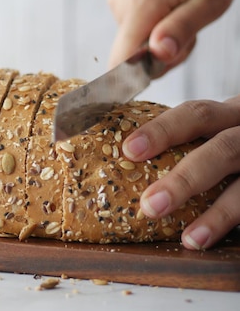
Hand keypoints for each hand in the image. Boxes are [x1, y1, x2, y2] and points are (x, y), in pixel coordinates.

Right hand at [108, 0, 239, 71]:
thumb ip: (183, 29)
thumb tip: (157, 56)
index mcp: (142, 3)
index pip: (120, 61)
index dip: (132, 79)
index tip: (152, 75)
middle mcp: (121, 1)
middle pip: (132, 54)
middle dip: (161, 54)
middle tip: (191, 28)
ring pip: (134, 40)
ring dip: (160, 37)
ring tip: (185, 8)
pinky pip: (133, 25)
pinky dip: (154, 24)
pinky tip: (172, 2)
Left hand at [122, 95, 239, 248]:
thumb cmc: (232, 147)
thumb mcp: (217, 132)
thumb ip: (185, 141)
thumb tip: (125, 162)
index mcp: (230, 115)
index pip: (196, 115)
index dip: (163, 130)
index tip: (130, 150)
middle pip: (224, 149)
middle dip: (185, 178)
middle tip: (150, 205)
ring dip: (217, 214)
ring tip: (188, 238)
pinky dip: (229, 224)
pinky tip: (207, 241)